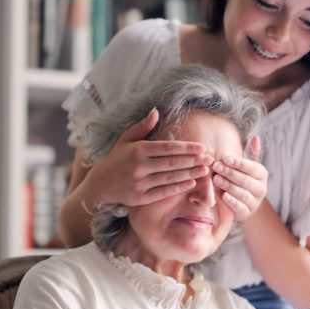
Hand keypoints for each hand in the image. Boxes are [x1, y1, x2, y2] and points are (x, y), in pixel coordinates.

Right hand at [87, 108, 213, 206]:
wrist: (100, 184)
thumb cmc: (116, 159)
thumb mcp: (126, 139)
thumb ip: (143, 126)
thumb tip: (156, 110)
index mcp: (138, 150)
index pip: (167, 148)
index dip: (186, 148)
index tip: (201, 147)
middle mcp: (139, 166)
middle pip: (172, 163)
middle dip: (193, 160)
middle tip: (209, 158)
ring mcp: (140, 183)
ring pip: (170, 178)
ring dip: (190, 174)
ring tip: (205, 170)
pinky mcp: (140, 198)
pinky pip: (163, 192)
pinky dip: (178, 188)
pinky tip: (191, 183)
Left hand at [211, 136, 267, 220]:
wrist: (244, 203)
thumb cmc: (243, 179)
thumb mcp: (248, 166)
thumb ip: (251, 153)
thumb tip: (255, 137)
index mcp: (262, 174)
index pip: (251, 167)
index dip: (238, 163)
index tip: (225, 158)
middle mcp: (262, 188)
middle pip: (245, 180)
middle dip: (230, 172)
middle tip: (216, 167)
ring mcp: (255, 202)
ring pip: (242, 193)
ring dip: (228, 185)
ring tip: (216, 179)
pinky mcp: (247, 213)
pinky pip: (240, 207)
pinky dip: (232, 202)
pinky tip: (223, 196)